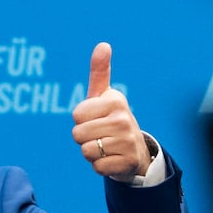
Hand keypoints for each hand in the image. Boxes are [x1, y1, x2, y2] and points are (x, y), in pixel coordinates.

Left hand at [71, 43, 149, 180]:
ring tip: (106, 147)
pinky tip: (111, 159)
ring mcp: (127, 142)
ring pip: (85, 151)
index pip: (76, 114)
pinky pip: (96, 167)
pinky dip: (100, 166)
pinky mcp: (126, 163)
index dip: (81, 120)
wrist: (135, 150)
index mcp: (115, 101)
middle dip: (84, 138)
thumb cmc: (111, 119)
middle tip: (101, 135)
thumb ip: (100, 71)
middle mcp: (123, 119)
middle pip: (78, 134)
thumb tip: (103, 45)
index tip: (96, 119)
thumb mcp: (104, 96)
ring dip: (91, 152)